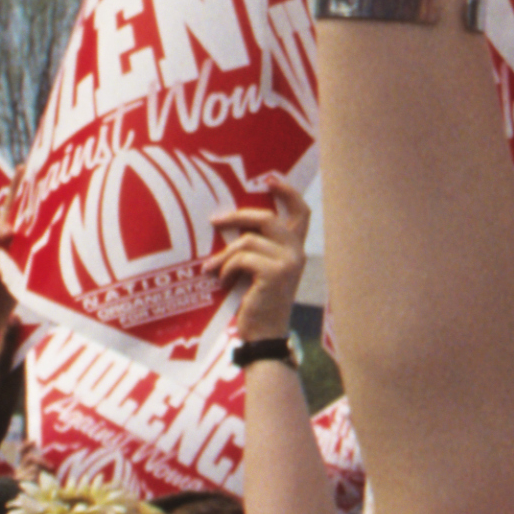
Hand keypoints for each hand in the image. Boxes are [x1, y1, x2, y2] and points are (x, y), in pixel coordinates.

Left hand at [216, 186, 313, 344]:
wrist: (263, 335)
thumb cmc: (256, 303)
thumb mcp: (259, 270)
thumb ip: (255, 247)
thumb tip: (227, 223)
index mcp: (295, 249)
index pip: (301, 212)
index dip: (287, 192)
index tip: (269, 178)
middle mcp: (297, 253)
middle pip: (267, 219)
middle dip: (237, 217)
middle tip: (214, 220)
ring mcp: (289, 262)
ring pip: (247, 241)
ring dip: (224, 256)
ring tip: (212, 269)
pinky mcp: (275, 273)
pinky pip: (242, 257)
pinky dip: (226, 268)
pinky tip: (221, 281)